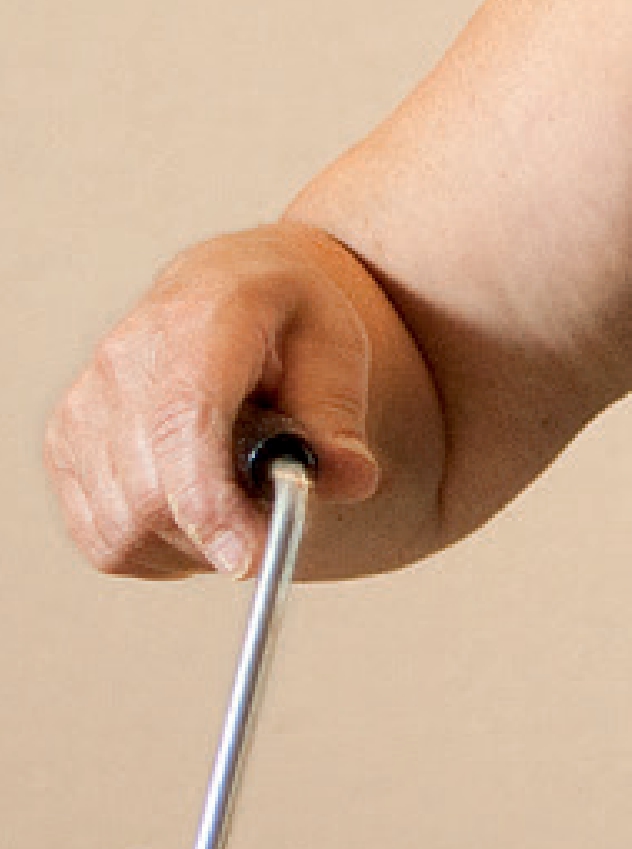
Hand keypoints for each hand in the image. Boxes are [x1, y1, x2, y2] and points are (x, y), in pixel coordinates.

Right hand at [42, 232, 421, 578]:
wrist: (223, 291)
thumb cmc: (285, 322)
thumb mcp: (337, 350)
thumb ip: (339, 417)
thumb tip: (350, 478)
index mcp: (200, 321)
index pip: (183, 423)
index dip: (210, 502)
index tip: (249, 558)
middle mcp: (123, 360)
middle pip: (148, 491)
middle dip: (218, 534)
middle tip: (273, 529)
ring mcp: (83, 405)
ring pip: (122, 527)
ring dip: (189, 545)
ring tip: (235, 504)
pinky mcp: (63, 445)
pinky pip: (102, 538)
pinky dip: (153, 548)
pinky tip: (192, 510)